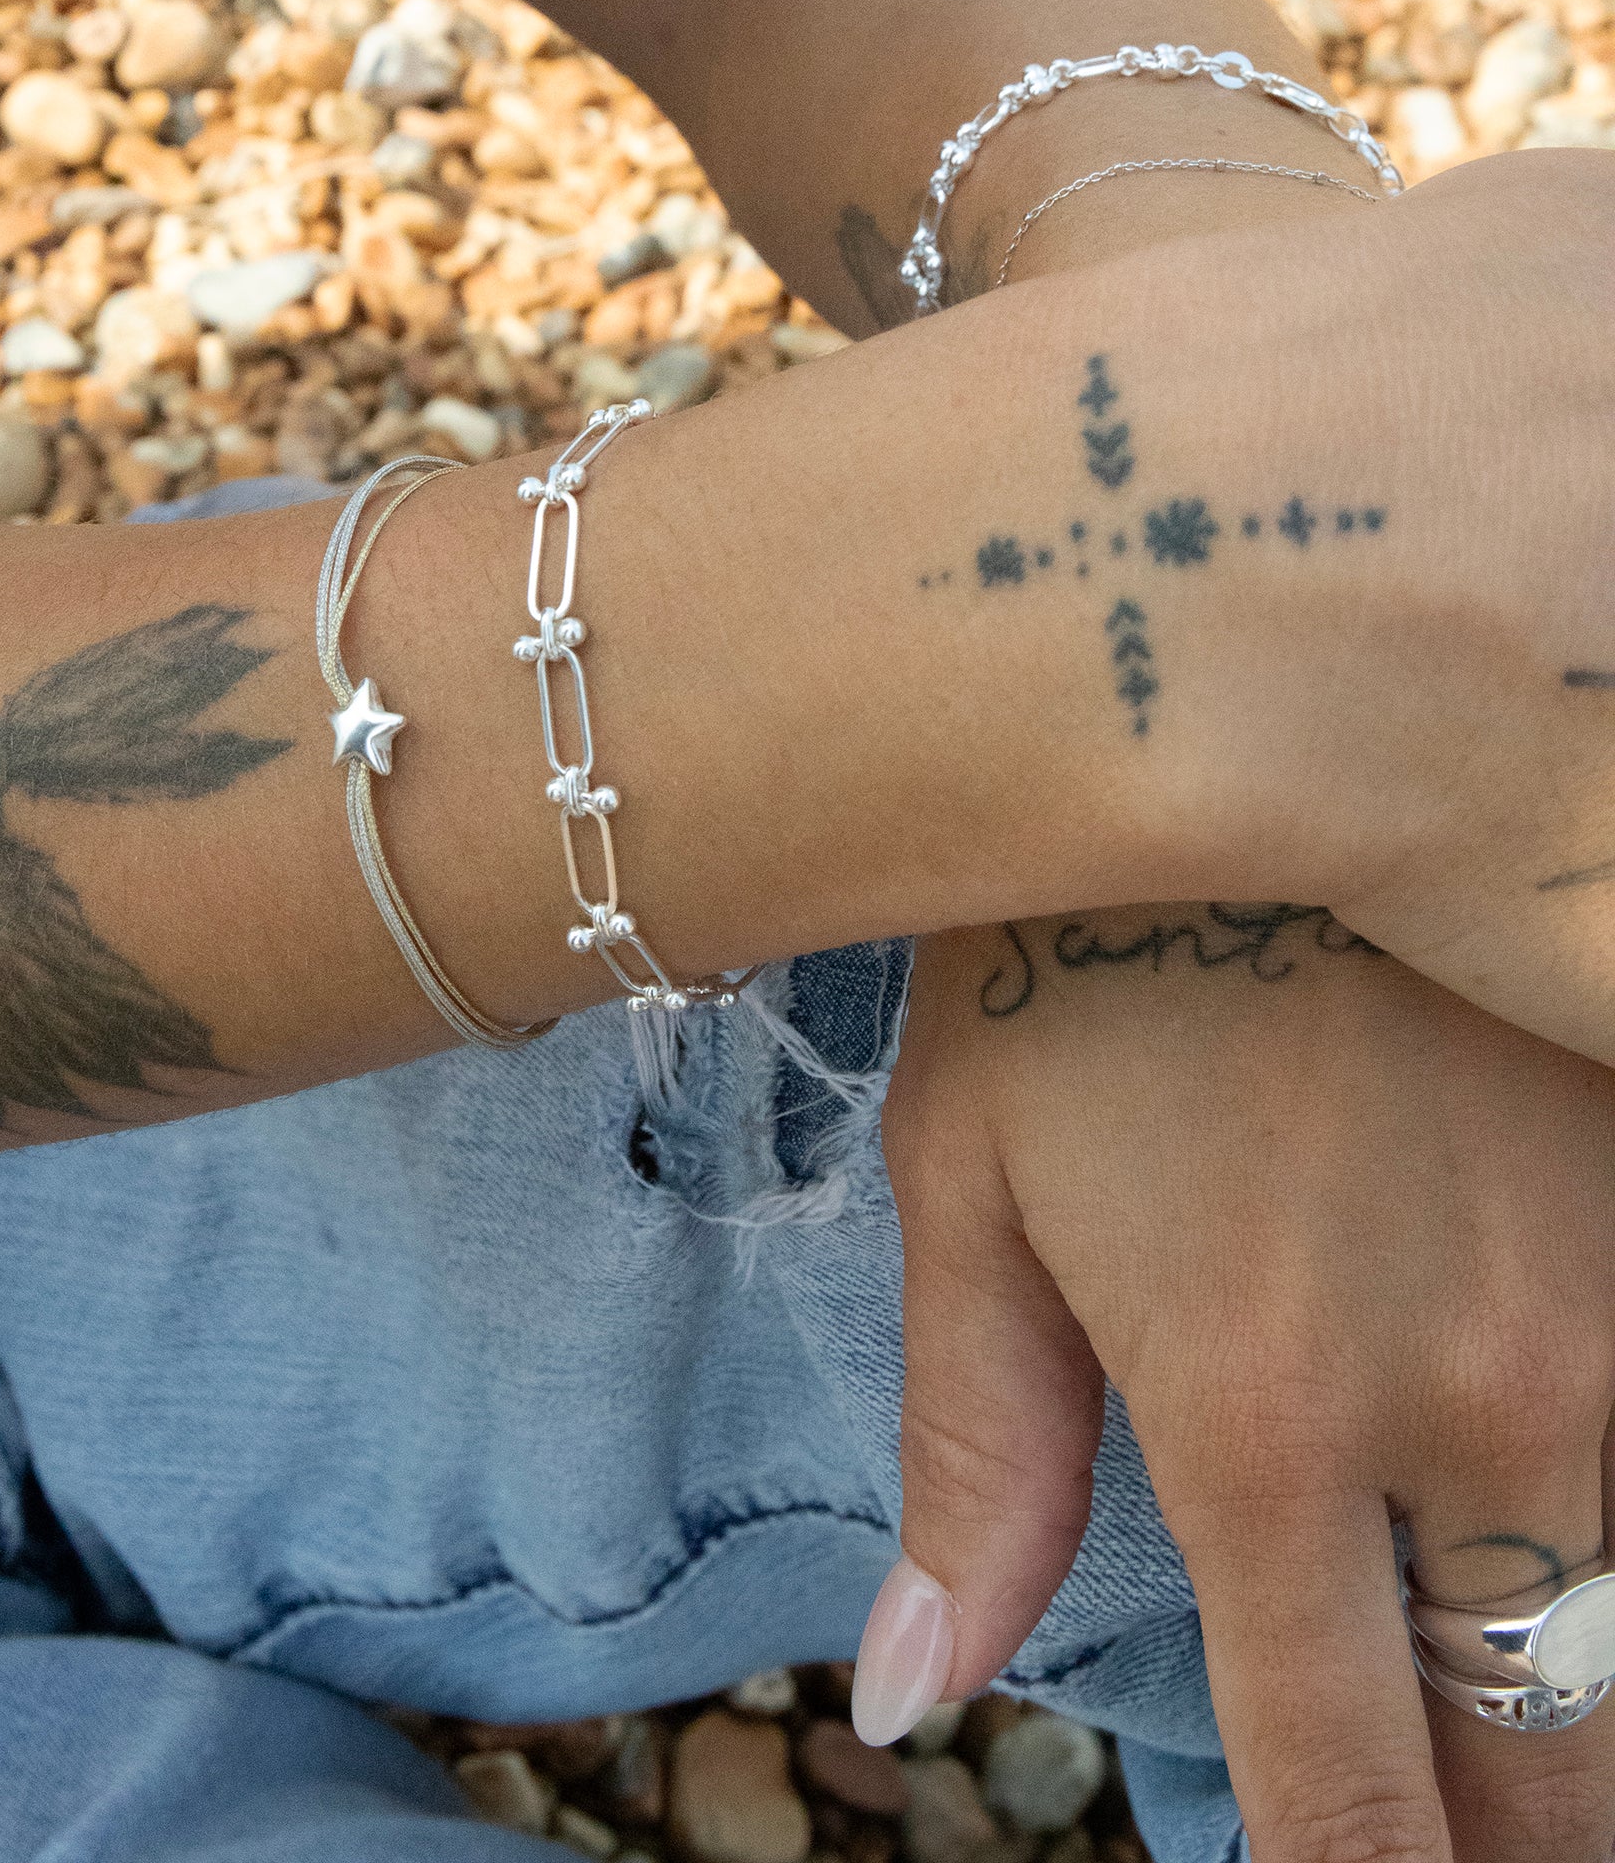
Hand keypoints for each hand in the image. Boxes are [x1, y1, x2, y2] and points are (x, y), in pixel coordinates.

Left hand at [865, 906, 1614, 1861]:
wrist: (1265, 718)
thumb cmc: (1078, 957)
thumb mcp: (975, 1188)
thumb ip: (975, 1462)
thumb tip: (919, 1703)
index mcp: (1267, 1410)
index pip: (1346, 1777)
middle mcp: (1491, 1402)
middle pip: (1545, 1763)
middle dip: (1492, 1843)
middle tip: (1430, 1832)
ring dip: (1579, 1733)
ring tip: (1507, 1750)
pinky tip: (1559, 1572)